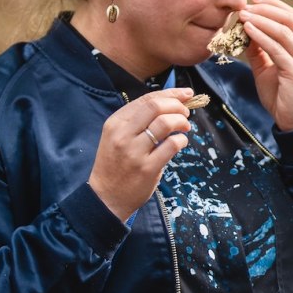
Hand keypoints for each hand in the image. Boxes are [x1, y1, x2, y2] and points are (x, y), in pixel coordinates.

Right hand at [87, 88, 193, 220]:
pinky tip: (181, 143)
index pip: (146, 99)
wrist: (106, 198)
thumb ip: (138, 121)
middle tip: (186, 112)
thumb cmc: (116, 165)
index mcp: (115, 123)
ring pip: (165, 123)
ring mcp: (134, 151)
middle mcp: (123, 134)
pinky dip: (182, 140)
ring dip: (181, 122)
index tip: (185, 94)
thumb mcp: (117, 137)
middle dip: (177, 105)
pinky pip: (171, 145)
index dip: (170, 94)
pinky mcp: (147, 168)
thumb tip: (170, 104)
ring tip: (185, 128)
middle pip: (156, 106)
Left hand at [239, 0, 292, 131]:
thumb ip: (259, 51)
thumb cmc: (281, 96)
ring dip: (261, 20)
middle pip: (289, 18)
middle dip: (266, 8)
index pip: (291, 16)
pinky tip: (248, 31)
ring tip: (243, 16)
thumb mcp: (266, 69)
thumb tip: (244, 32)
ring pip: (284, 31)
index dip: (273, 4)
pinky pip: (277, 50)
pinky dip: (262, 37)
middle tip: (246, 6)